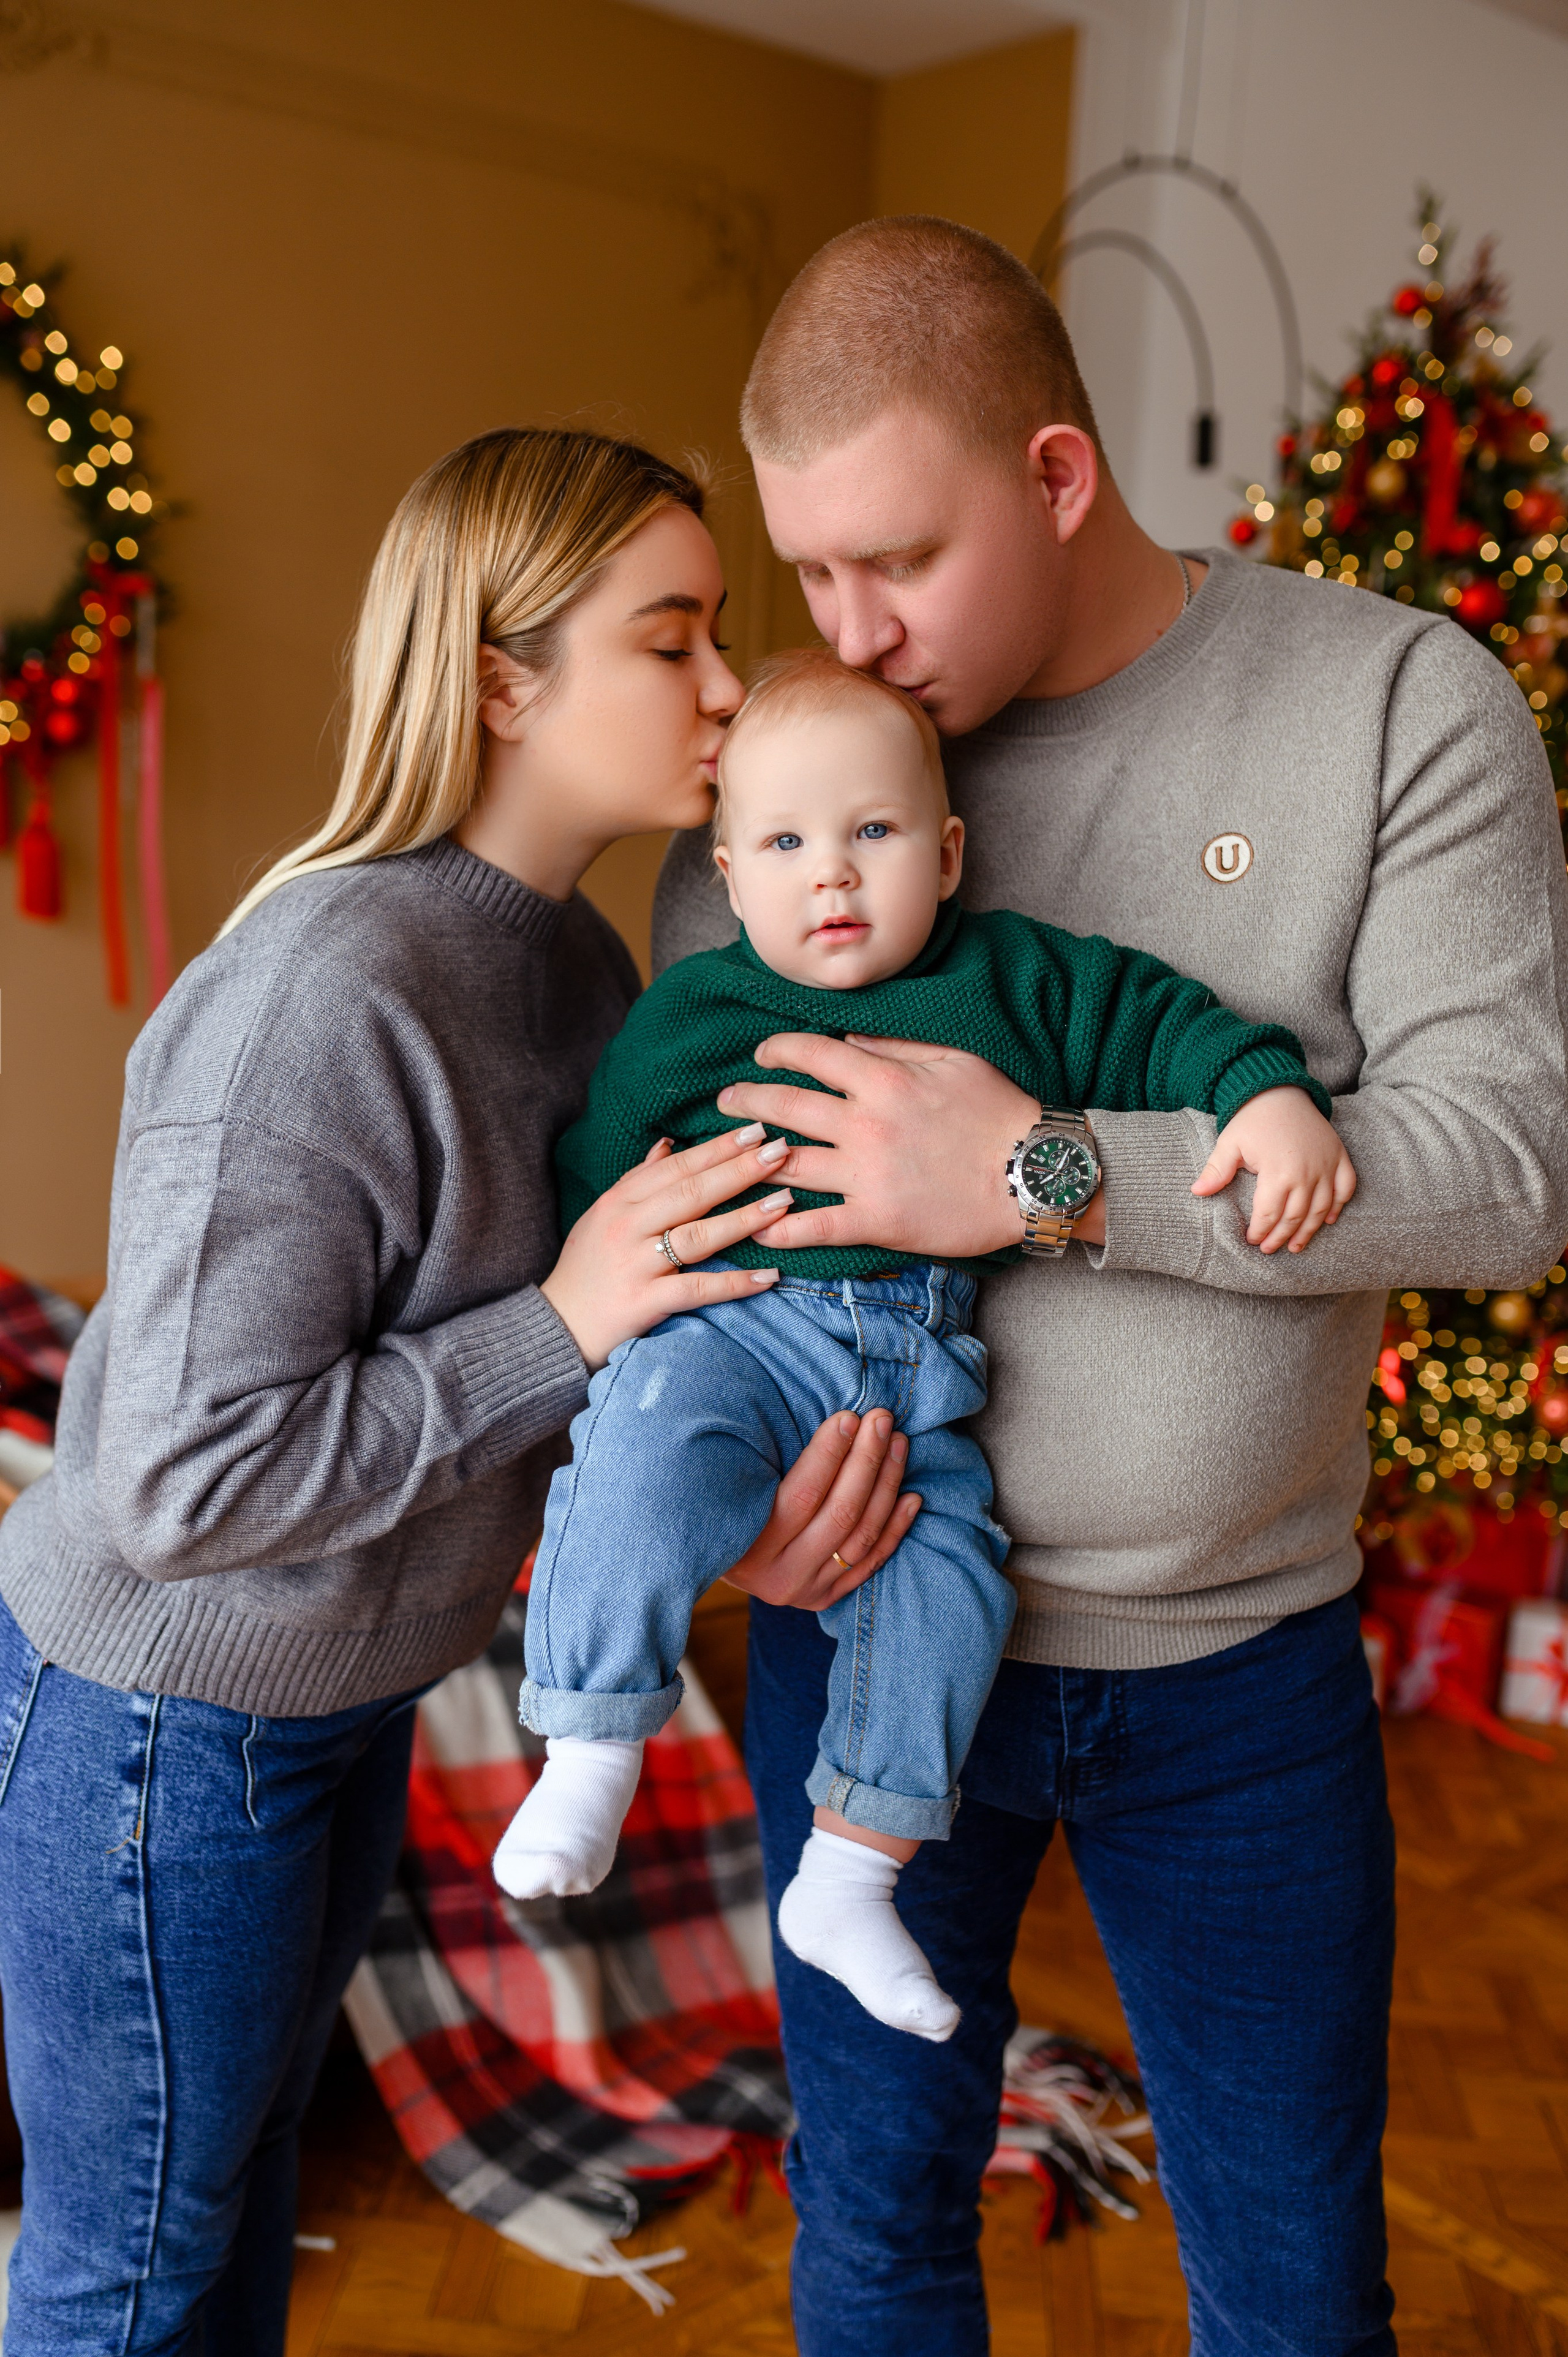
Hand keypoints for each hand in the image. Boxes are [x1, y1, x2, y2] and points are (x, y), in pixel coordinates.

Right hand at [541, 1124, 797, 1369]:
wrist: (557, 1326)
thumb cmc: (587, 1267)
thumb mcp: (603, 1214)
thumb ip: (638, 1179)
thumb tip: (669, 1144)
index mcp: (620, 1201)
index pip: (676, 1167)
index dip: (717, 1148)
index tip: (755, 1130)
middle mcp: (627, 1227)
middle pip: (691, 1193)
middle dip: (739, 1170)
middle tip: (781, 1151)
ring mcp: (636, 1265)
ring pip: (698, 1236)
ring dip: (745, 1218)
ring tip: (784, 1203)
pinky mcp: (644, 1303)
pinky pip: (698, 1289)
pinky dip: (735, 1283)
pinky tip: (770, 1275)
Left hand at [718, 1034, 1037, 1260]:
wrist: (1034, 1177)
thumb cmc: (1002, 1114)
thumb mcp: (954, 1060)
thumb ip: (897, 1045)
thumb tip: (849, 1036)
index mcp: (883, 1079)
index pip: (811, 1054)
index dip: (776, 1049)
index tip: (761, 1054)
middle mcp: (865, 1124)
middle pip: (784, 1106)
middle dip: (745, 1100)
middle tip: (725, 1101)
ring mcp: (866, 1175)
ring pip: (788, 1166)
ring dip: (749, 1162)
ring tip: (728, 1160)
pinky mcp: (876, 1221)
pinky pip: (815, 1227)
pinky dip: (780, 1230)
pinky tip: (757, 1230)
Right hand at [720, 1407, 920, 1608]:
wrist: (712, 1556)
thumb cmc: (725, 1502)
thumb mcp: (732, 1484)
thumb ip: (765, 1461)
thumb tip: (825, 1419)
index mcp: (746, 1545)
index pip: (802, 1495)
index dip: (830, 1454)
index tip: (849, 1417)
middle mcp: (778, 1576)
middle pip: (839, 1514)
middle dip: (866, 1461)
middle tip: (882, 1420)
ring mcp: (805, 1591)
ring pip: (861, 1536)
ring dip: (886, 1486)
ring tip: (898, 1444)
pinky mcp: (825, 1597)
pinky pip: (870, 1562)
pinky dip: (894, 1528)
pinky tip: (911, 1496)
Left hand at [1191, 1085, 1356, 1253]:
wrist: (1281, 1091)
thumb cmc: (1253, 1119)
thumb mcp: (1230, 1142)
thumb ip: (1216, 1170)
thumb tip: (1196, 1192)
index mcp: (1278, 1171)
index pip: (1269, 1213)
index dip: (1260, 1231)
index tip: (1251, 1241)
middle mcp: (1306, 1172)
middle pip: (1295, 1217)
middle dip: (1281, 1237)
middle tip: (1269, 1249)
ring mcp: (1326, 1165)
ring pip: (1321, 1208)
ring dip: (1309, 1231)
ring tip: (1295, 1246)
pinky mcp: (1339, 1156)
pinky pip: (1346, 1187)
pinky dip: (1339, 1205)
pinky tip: (1329, 1220)